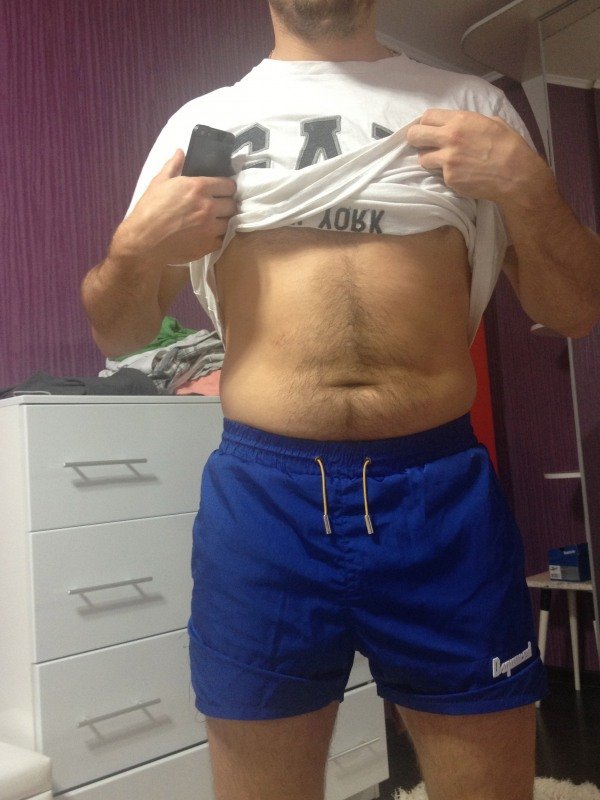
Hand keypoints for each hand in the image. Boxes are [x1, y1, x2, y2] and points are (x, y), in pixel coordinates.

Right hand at [111, 150, 237, 266]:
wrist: (143, 241)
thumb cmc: (148, 210)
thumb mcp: (159, 183)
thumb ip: (173, 166)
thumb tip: (180, 152)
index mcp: (198, 188)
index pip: (228, 185)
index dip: (226, 187)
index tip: (221, 190)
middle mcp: (208, 207)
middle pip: (232, 205)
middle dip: (225, 204)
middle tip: (216, 206)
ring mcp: (210, 228)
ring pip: (228, 223)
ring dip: (222, 221)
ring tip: (211, 221)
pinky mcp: (207, 246)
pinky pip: (221, 240)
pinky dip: (216, 237)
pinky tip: (205, 235)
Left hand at [406, 108, 546, 203]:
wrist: (515, 174)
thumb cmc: (508, 145)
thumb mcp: (491, 122)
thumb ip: (469, 122)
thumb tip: (458, 124)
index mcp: (460, 120)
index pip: (427, 117)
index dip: (426, 124)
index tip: (429, 130)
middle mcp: (449, 138)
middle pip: (415, 136)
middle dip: (416, 140)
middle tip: (423, 145)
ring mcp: (447, 160)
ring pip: (422, 158)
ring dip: (430, 160)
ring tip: (445, 162)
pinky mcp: (449, 178)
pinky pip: (439, 175)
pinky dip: (448, 175)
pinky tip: (462, 174)